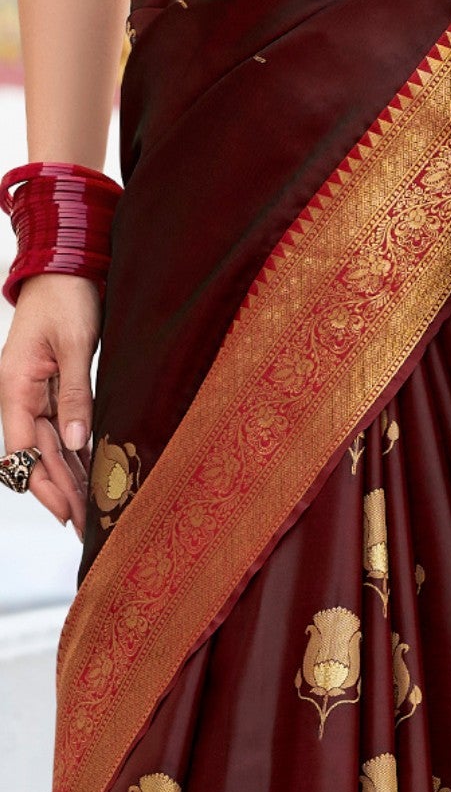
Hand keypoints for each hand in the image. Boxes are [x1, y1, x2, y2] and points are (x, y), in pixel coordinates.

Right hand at [0, 274, 99, 531]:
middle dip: (61, 490)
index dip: (43, 484)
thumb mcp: (73, 346)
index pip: (22, 449)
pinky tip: (93, 475)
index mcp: (15, 386)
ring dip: (70, 477)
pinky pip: (62, 430)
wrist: (65, 267)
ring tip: (94, 509)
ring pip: (50, 447)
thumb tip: (73, 443)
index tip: (66, 512)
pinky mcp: (54, 389)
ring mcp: (36, 393)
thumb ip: (75, 396)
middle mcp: (21, 395)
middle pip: (37, 455)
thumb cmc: (65, 297)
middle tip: (89, 524)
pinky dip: (77, 454)